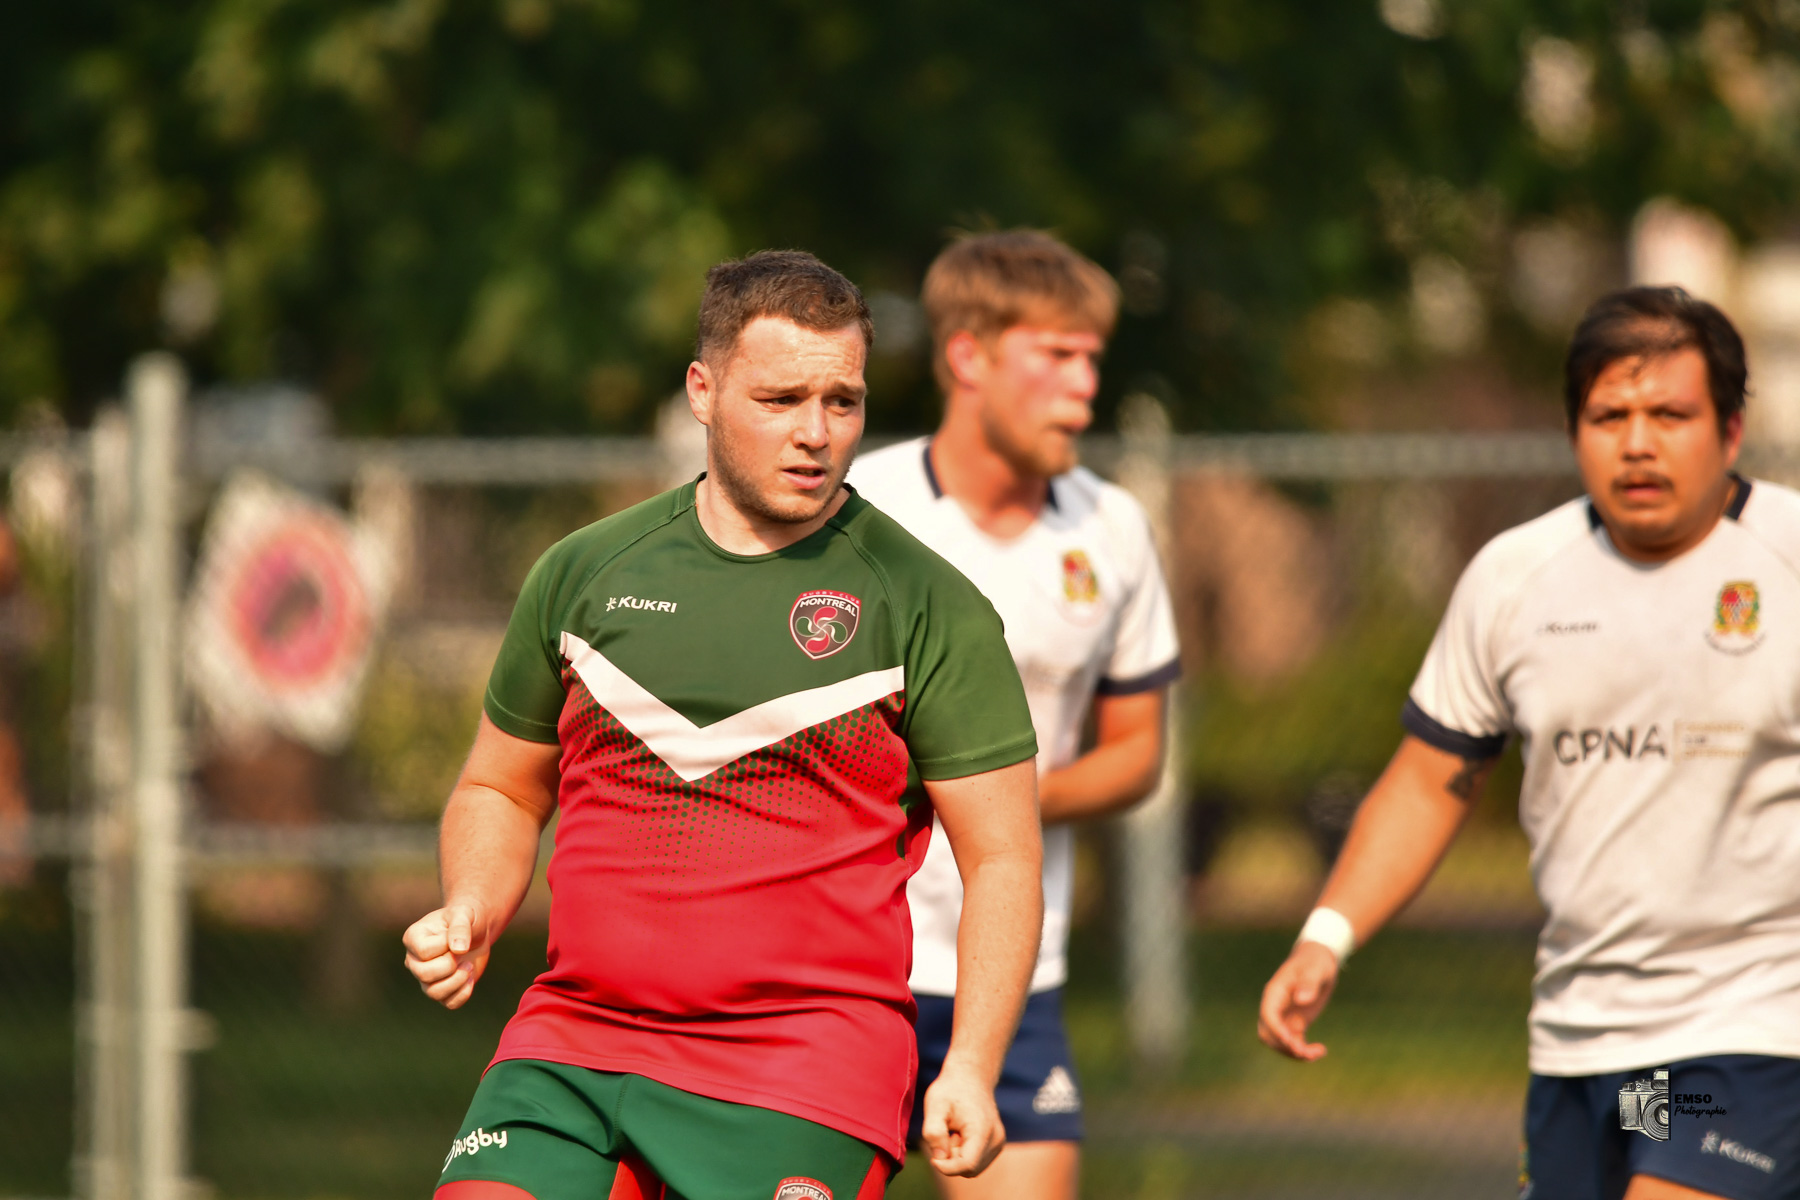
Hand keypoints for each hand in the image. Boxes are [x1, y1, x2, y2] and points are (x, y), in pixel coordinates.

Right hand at [403, 903, 493, 1009]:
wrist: (477, 931)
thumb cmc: (467, 919)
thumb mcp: (465, 914)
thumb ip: (460, 928)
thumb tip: (458, 949)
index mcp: (413, 938)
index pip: (423, 952)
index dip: (445, 947)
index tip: (457, 937)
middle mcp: (414, 960)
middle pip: (424, 974)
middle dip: (450, 965)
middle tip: (464, 953)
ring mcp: (426, 978)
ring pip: (434, 993)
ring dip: (457, 981)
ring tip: (469, 966)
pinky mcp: (442, 989)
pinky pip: (448, 1003)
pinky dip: (463, 994)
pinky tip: (470, 979)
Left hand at [919, 1064, 1005, 1176]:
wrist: (971, 1076)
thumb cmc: (951, 1090)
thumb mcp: (935, 1105)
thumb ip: (933, 1132)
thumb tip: (939, 1158)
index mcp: (983, 1130)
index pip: (967, 1165)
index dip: (946, 1166)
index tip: (933, 1155)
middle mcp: (996, 1140)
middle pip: (969, 1169)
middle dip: (952, 1159)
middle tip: (945, 1135)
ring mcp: (999, 1143)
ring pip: (972, 1169)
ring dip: (957, 1157)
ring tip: (953, 1133)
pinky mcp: (996, 1145)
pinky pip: (976, 1162)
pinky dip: (964, 1154)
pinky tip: (960, 1135)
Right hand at [1256, 941, 1338, 1060]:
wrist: (1318, 961)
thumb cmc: (1315, 962)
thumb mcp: (1315, 969)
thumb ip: (1309, 983)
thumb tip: (1301, 999)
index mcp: (1275, 992)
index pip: (1268, 1014)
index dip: (1276, 1029)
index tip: (1291, 1041)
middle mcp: (1275, 1006)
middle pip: (1268, 1033)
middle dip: (1283, 1046)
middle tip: (1305, 1052)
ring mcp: (1284, 1017)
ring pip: (1279, 1043)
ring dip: (1294, 1052)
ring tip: (1317, 1053)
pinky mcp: (1295, 1024)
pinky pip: (1293, 1043)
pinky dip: (1304, 1051)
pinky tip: (1320, 1050)